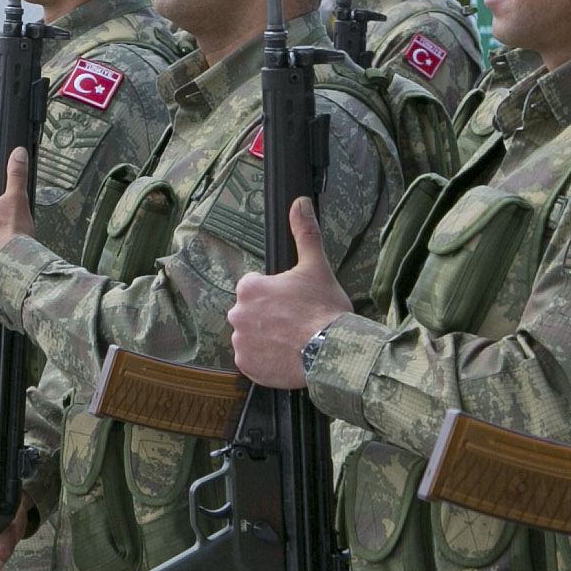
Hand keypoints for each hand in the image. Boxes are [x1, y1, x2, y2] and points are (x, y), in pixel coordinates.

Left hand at [230, 198, 350, 389]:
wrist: (333, 352)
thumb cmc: (324, 310)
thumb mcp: (316, 266)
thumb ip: (304, 232)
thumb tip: (299, 203)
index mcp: (249, 288)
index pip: (254, 287)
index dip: (275, 294)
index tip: (292, 303)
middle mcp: (238, 315)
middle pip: (251, 312)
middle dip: (269, 316)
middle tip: (295, 322)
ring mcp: (240, 343)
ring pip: (251, 336)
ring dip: (266, 337)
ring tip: (292, 340)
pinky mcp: (247, 367)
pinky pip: (252, 360)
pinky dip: (265, 359)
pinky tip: (285, 355)